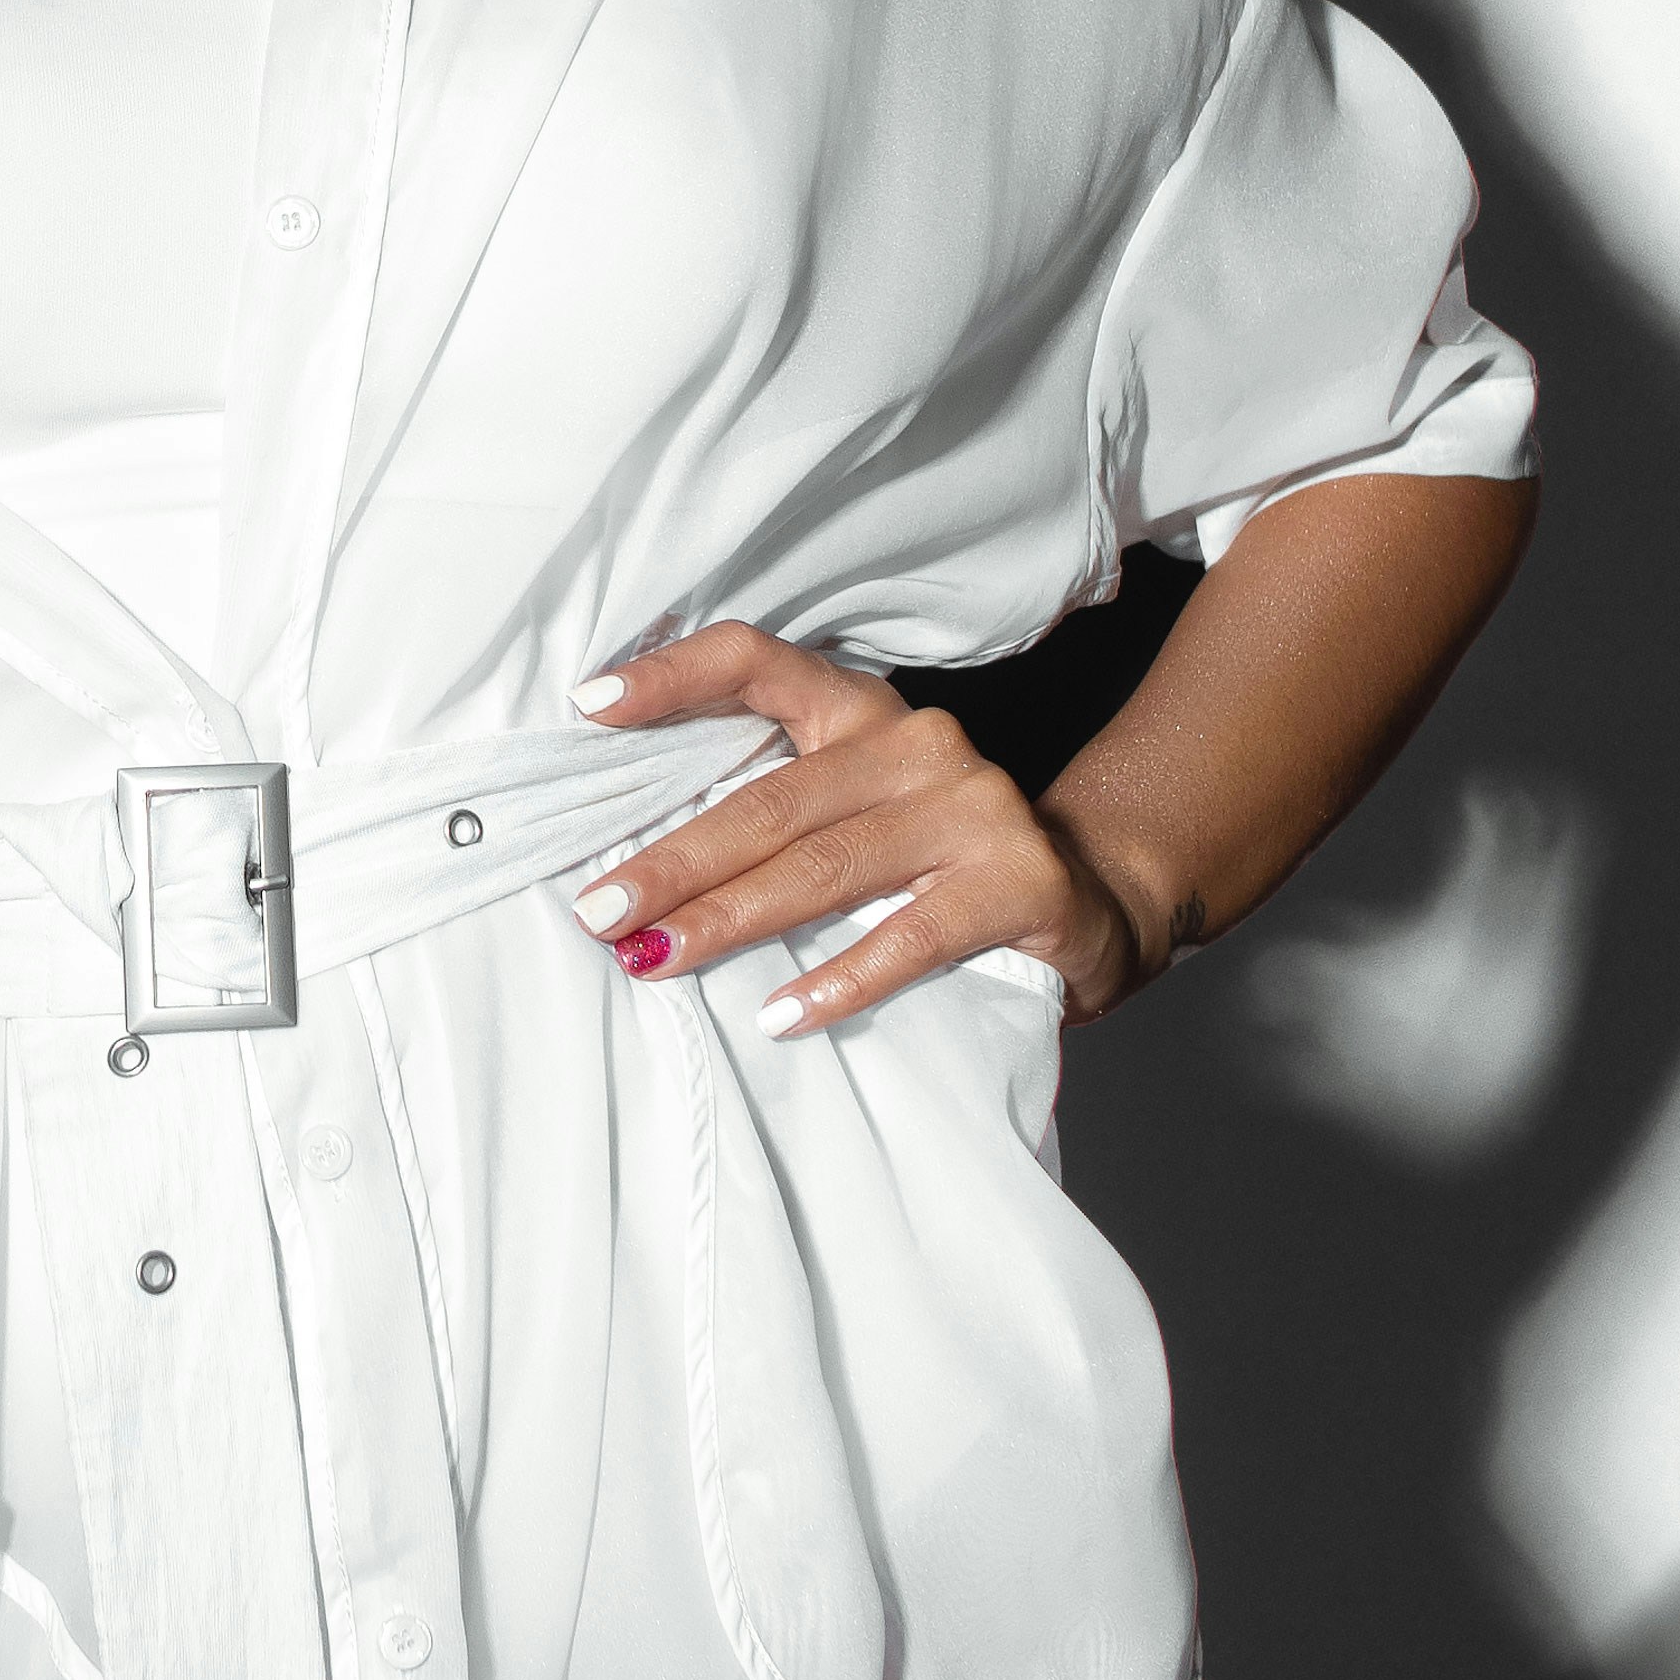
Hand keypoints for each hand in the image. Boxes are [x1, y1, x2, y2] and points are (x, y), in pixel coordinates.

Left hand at [566, 625, 1170, 1040]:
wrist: (1090, 899)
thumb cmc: (939, 863)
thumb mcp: (856, 815)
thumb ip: (773, 816)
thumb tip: (634, 870)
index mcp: (863, 714)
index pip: (759, 664)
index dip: (673, 678)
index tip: (588, 705)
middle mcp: (917, 745)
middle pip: (772, 800)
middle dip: (675, 861)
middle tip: (600, 911)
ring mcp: (973, 809)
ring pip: (828, 865)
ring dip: (731, 918)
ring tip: (658, 958)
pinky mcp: (1018, 883)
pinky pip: (911, 935)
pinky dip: (840, 979)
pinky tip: (781, 1015)